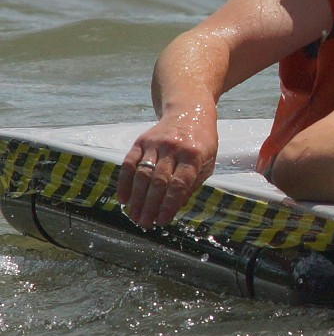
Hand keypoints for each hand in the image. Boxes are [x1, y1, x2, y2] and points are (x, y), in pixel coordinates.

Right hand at [118, 109, 217, 228]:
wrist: (189, 111)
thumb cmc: (201, 142)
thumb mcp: (207, 162)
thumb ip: (193, 184)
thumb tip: (175, 207)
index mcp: (194, 154)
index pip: (179, 184)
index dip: (169, 204)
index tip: (162, 221)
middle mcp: (174, 148)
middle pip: (158, 182)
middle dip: (150, 206)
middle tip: (144, 223)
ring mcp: (155, 143)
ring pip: (142, 175)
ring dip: (136, 198)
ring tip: (134, 216)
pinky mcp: (141, 141)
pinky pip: (129, 164)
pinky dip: (124, 183)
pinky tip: (123, 199)